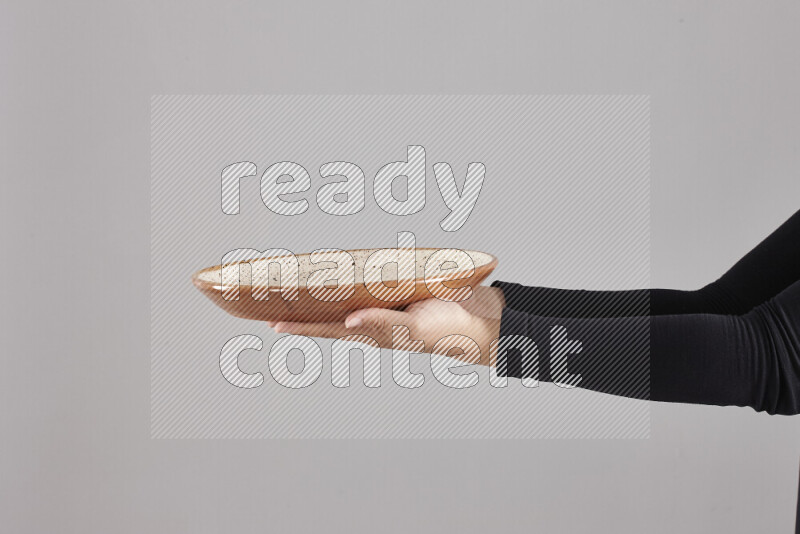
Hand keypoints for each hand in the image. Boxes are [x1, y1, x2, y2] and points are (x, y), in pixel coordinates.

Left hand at [267, 285, 504, 365]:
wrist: (483, 321)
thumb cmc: (452, 330)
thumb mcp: (415, 328)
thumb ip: (382, 323)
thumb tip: (347, 322)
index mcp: (376, 333)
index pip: (329, 330)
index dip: (301, 328)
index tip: (272, 324)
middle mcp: (378, 322)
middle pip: (331, 319)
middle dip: (304, 315)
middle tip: (275, 306)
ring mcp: (390, 310)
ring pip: (348, 305)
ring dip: (324, 301)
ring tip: (301, 293)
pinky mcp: (404, 296)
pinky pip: (371, 291)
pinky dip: (353, 286)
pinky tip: (347, 278)